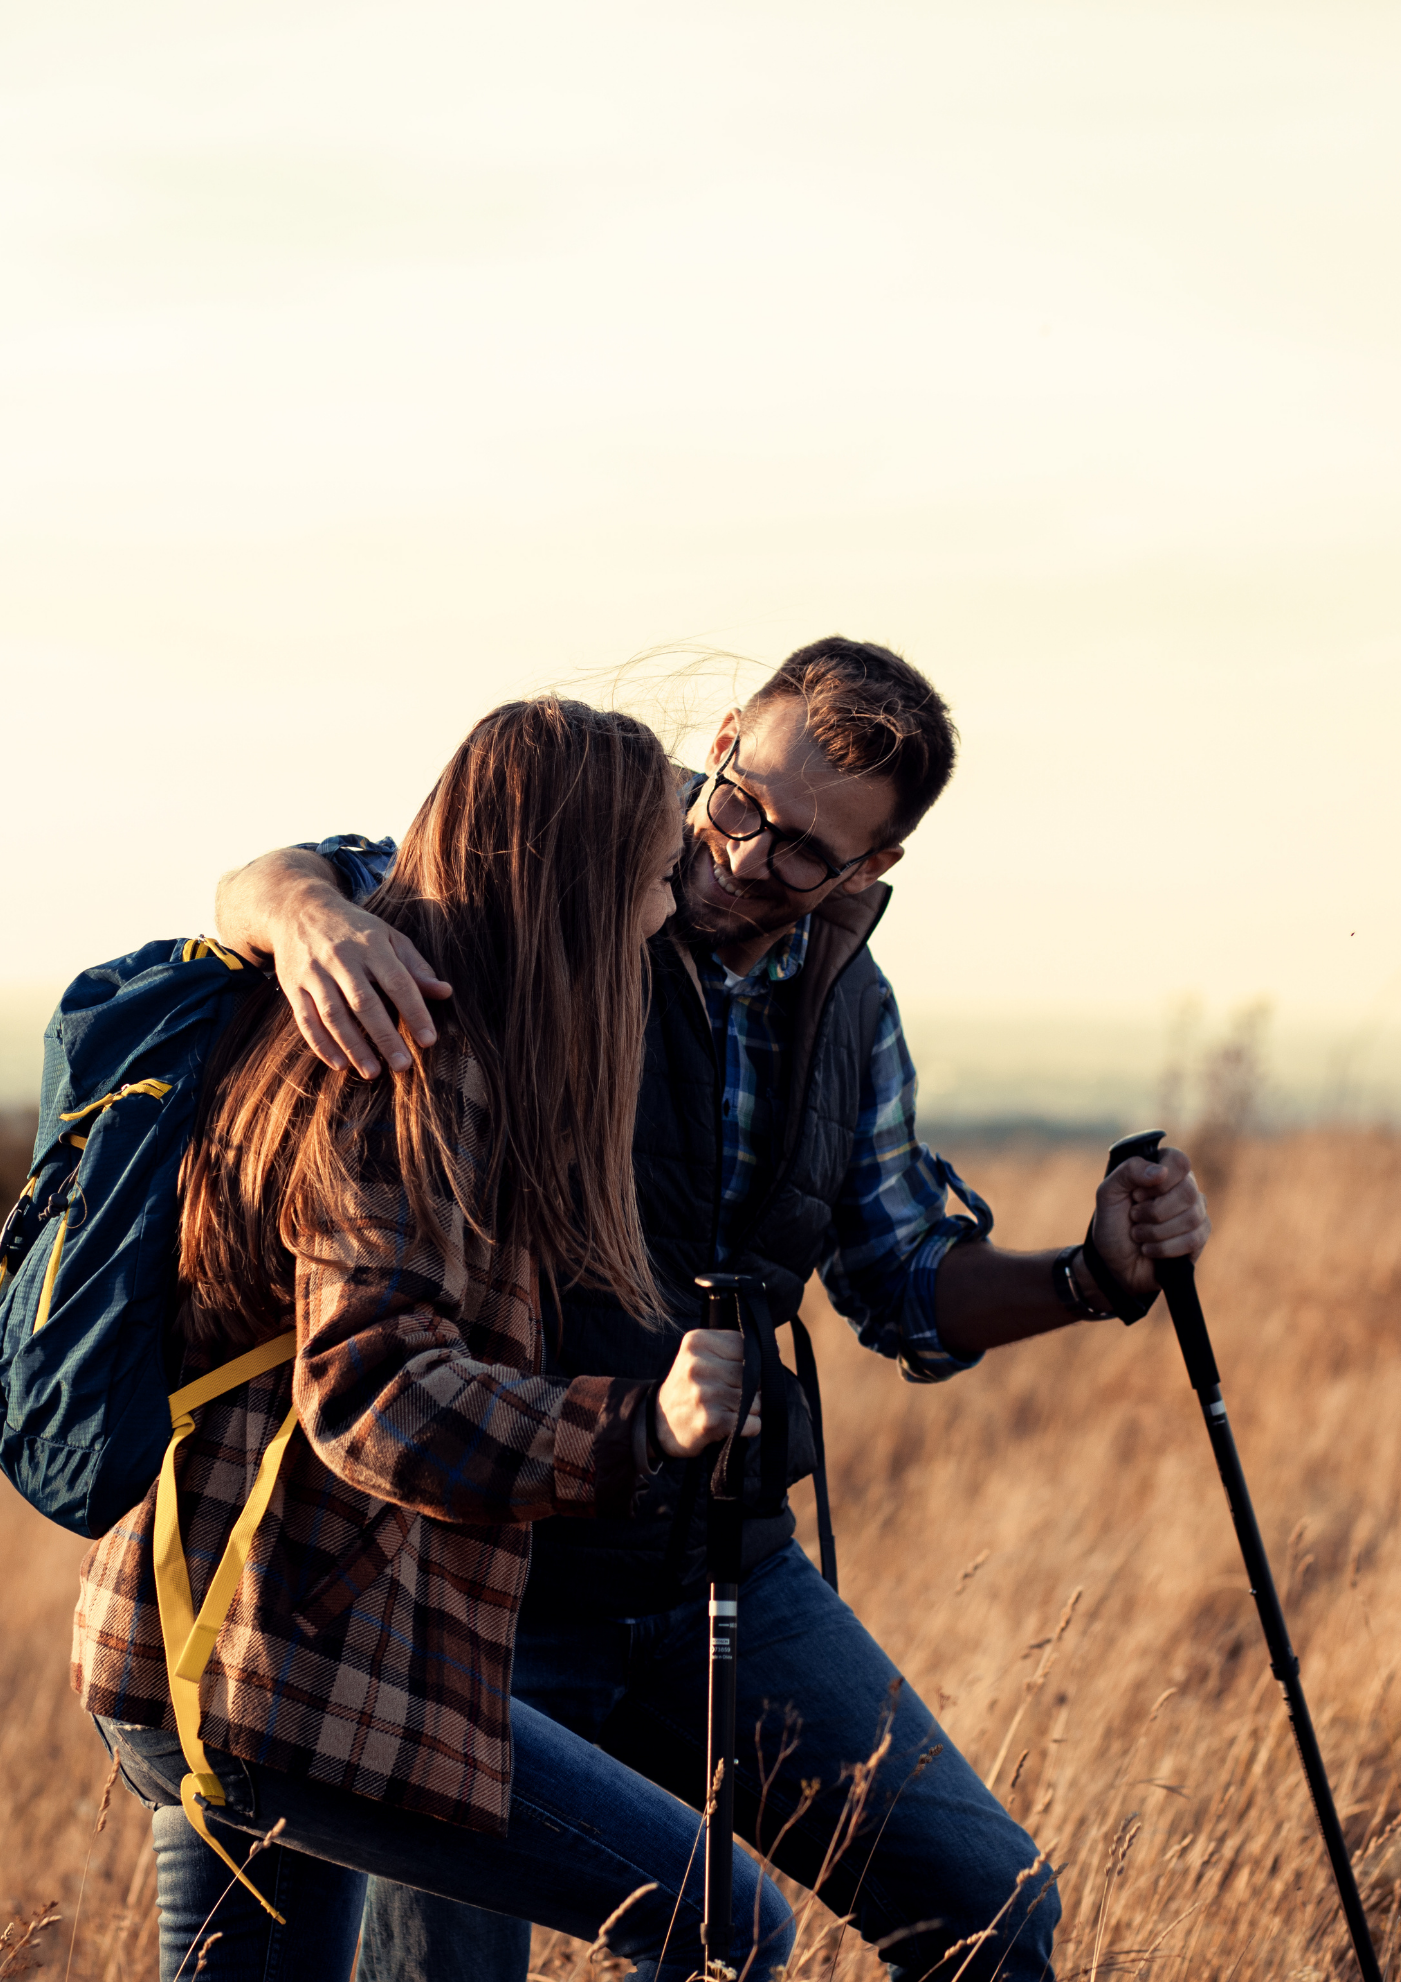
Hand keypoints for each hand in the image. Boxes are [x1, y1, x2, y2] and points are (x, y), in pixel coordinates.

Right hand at [275, 881, 452, 1078]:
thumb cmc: (354, 929)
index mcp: (371, 944)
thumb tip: (445, 992)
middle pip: (364, 1003)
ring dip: (354, 1047)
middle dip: (385, 1037)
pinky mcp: (293, 986)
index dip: (414, 1011)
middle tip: (403, 1066)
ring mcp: (314, 973)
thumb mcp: (388, 936)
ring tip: (373, 1072)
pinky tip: (340, 1064)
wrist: (298, 909)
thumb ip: (415, 966)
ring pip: (333, 1016)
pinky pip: (306, 1021)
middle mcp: (341, 958)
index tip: (428, 1040)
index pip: (397, 981)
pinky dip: (321, 1045)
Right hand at [654, 1330, 760, 1459]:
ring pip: (756, 1401)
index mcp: (697, 1342)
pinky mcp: (711, 1421)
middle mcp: (698, 1365)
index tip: (738, 1371)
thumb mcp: (700, 1356)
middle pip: (753, 1374)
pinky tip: (729, 1424)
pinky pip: (753, 1423)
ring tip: (726, 1409)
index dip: (752, 1361)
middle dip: (752, 1388)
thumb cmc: (689, 1387)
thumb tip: (773, 1348)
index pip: (746, 1346)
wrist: (658, 1423)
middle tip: (729, 1395)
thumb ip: (733, 1348)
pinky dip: (749, 1427)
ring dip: (750, 1409)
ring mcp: (704, 1393)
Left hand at [1085, 1147, 1210, 1301]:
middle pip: (1187, 1192)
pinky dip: (1164, 1248)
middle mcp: (1184, 1187)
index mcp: (1163, 1170)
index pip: (1179, 1161)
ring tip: (1139, 1234)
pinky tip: (1149, 1249)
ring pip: (1191, 1217)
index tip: (1136, 1195)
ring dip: (1156, 1231)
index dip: (1159, 1182)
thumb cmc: (1112, 1224)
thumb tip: (1161, 1171)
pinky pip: (1194, 1239)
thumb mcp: (1108, 1193)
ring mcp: (1195, 1212)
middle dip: (1154, 1211)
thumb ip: (1128, 1172)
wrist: (1113, 1263)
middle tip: (1134, 1217)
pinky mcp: (1199, 1236)